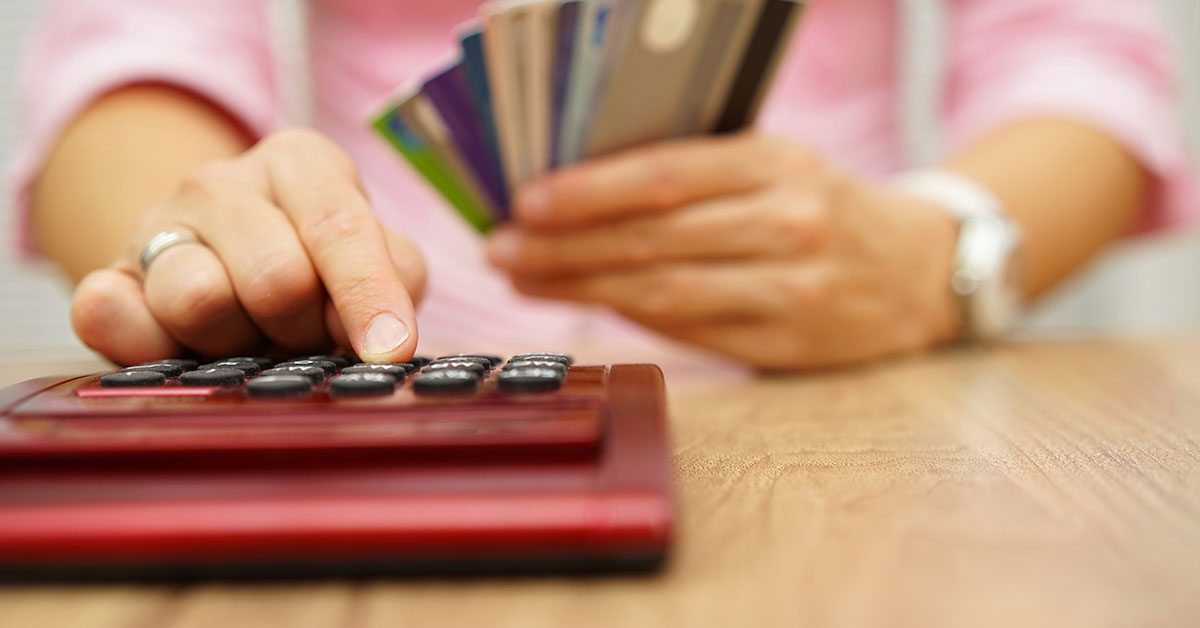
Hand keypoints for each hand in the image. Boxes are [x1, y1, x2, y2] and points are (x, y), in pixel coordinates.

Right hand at [72, 128, 424, 364]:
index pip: (338, 225)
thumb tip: (385, 328)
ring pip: (198, 299)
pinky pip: (110, 315)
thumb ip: (395, 277)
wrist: (222, 266)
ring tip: (249, 338)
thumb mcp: (377, 256)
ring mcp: (155, 224)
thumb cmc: (319, 266)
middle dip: (303, 328)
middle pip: (276, 277)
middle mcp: (221, 182)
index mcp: (300, 162)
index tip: (390, 349)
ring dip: (238, 343)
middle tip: (304, 335)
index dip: (367, 294)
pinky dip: (149, 345)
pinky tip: (180, 350)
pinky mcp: (106, 277)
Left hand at [487, 133, 960, 369]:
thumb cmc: (824, 206)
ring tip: (524, 279)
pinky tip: (586, 304)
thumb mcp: (775, 164)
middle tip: (501, 248)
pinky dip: (631, 319)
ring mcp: (793, 290)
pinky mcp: (788, 346)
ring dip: (582, 287)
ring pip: (665, 292)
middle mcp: (791, 224)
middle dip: (564, 245)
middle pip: (654, 238)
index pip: (666, 175)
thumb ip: (694, 173)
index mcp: (780, 163)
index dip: (589, 191)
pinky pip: (691, 334)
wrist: (919, 271)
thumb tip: (581, 192)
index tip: (524, 201)